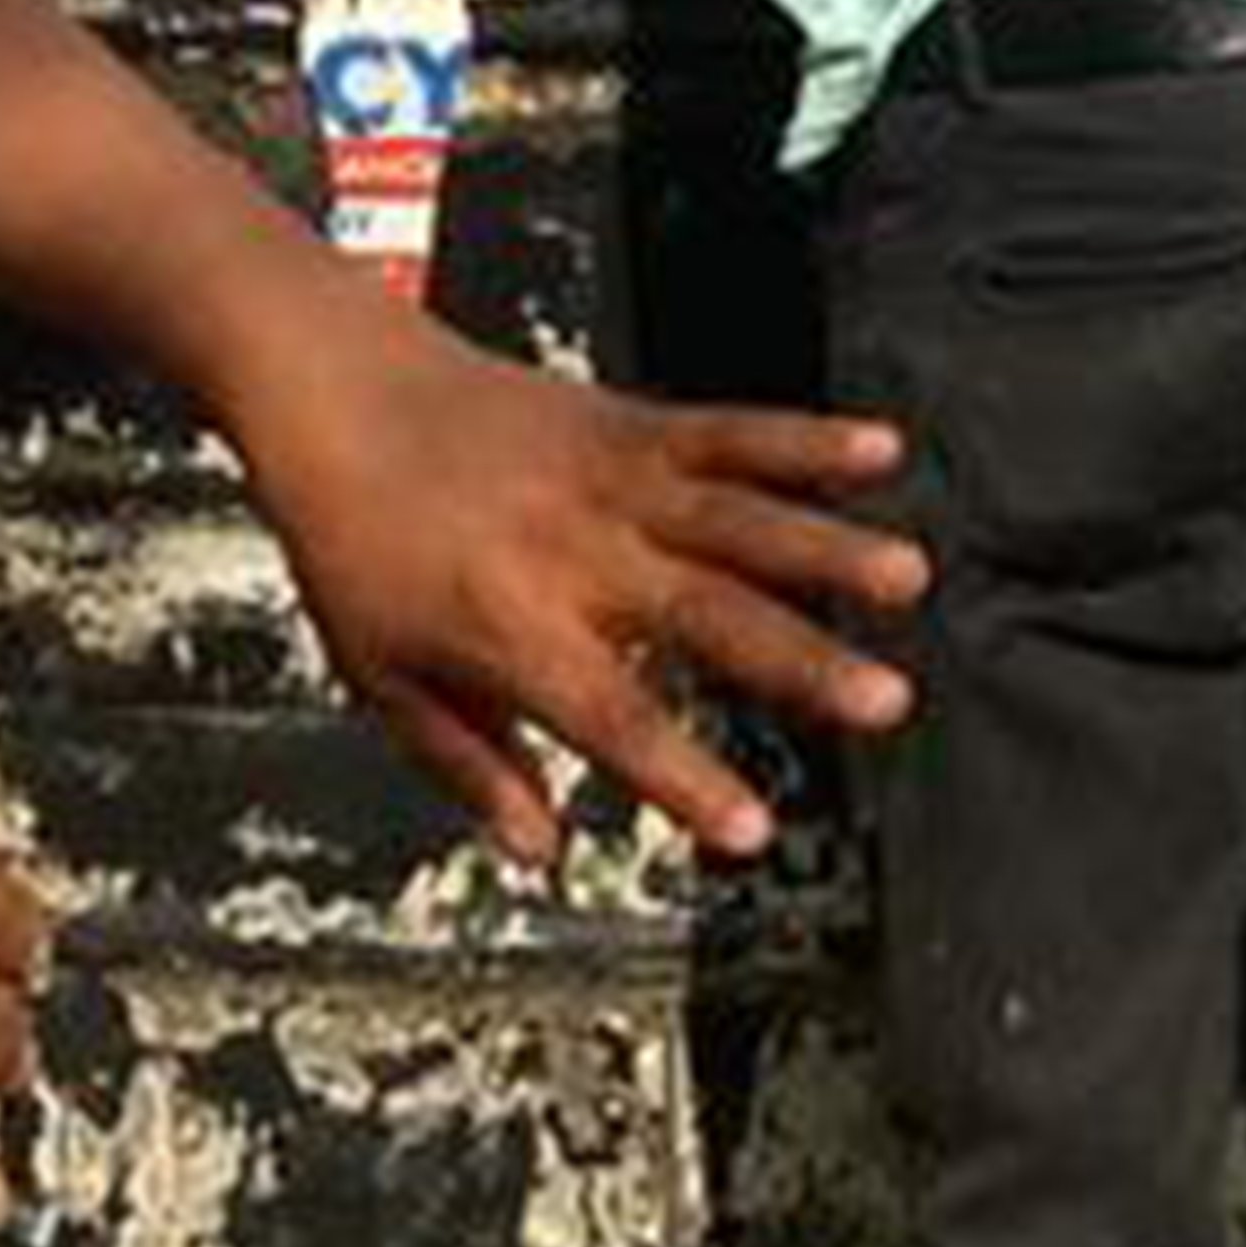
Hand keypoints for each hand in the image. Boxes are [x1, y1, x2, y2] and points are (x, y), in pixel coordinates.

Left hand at [218, 291, 924, 867]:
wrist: (339, 397)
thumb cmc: (355, 543)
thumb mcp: (381, 679)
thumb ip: (469, 766)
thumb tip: (541, 850)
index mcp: (511, 632)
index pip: (615, 720)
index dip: (686, 778)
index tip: (752, 831)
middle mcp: (576, 558)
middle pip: (707, 617)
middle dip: (803, 662)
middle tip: (885, 702)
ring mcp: (612, 485)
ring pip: (736, 519)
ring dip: (828, 547)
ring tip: (907, 577)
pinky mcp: (633, 425)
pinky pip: (730, 431)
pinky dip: (805, 438)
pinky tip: (879, 448)